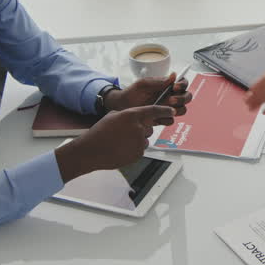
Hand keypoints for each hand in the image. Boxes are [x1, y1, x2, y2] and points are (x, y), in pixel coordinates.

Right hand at [55, 105, 173, 180]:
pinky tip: (121, 148)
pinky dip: (133, 149)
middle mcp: (138, 127)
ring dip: (136, 139)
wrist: (91, 151)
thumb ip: (128, 115)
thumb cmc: (99, 133)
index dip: (164, 110)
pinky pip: (141, 149)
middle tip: (125, 132)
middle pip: (149, 127)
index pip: (154, 111)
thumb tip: (138, 118)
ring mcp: (139, 141)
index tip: (172, 111)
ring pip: (145, 139)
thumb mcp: (113, 116)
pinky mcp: (138, 153)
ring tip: (120, 142)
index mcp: (131, 115)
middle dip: (141, 129)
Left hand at [106, 74, 191, 116]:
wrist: (122, 106)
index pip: (183, 83)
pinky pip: (170, 120)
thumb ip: (159, 81)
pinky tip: (157, 117)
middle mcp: (171, 96)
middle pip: (187, 97)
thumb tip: (173, 75)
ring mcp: (167, 108)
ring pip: (182, 110)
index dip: (183, 85)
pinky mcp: (162, 118)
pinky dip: (166, 119)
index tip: (175, 87)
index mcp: (168, 86)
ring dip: (177, 109)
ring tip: (165, 107)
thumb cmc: (132, 92)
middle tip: (171, 100)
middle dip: (182, 98)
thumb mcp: (143, 84)